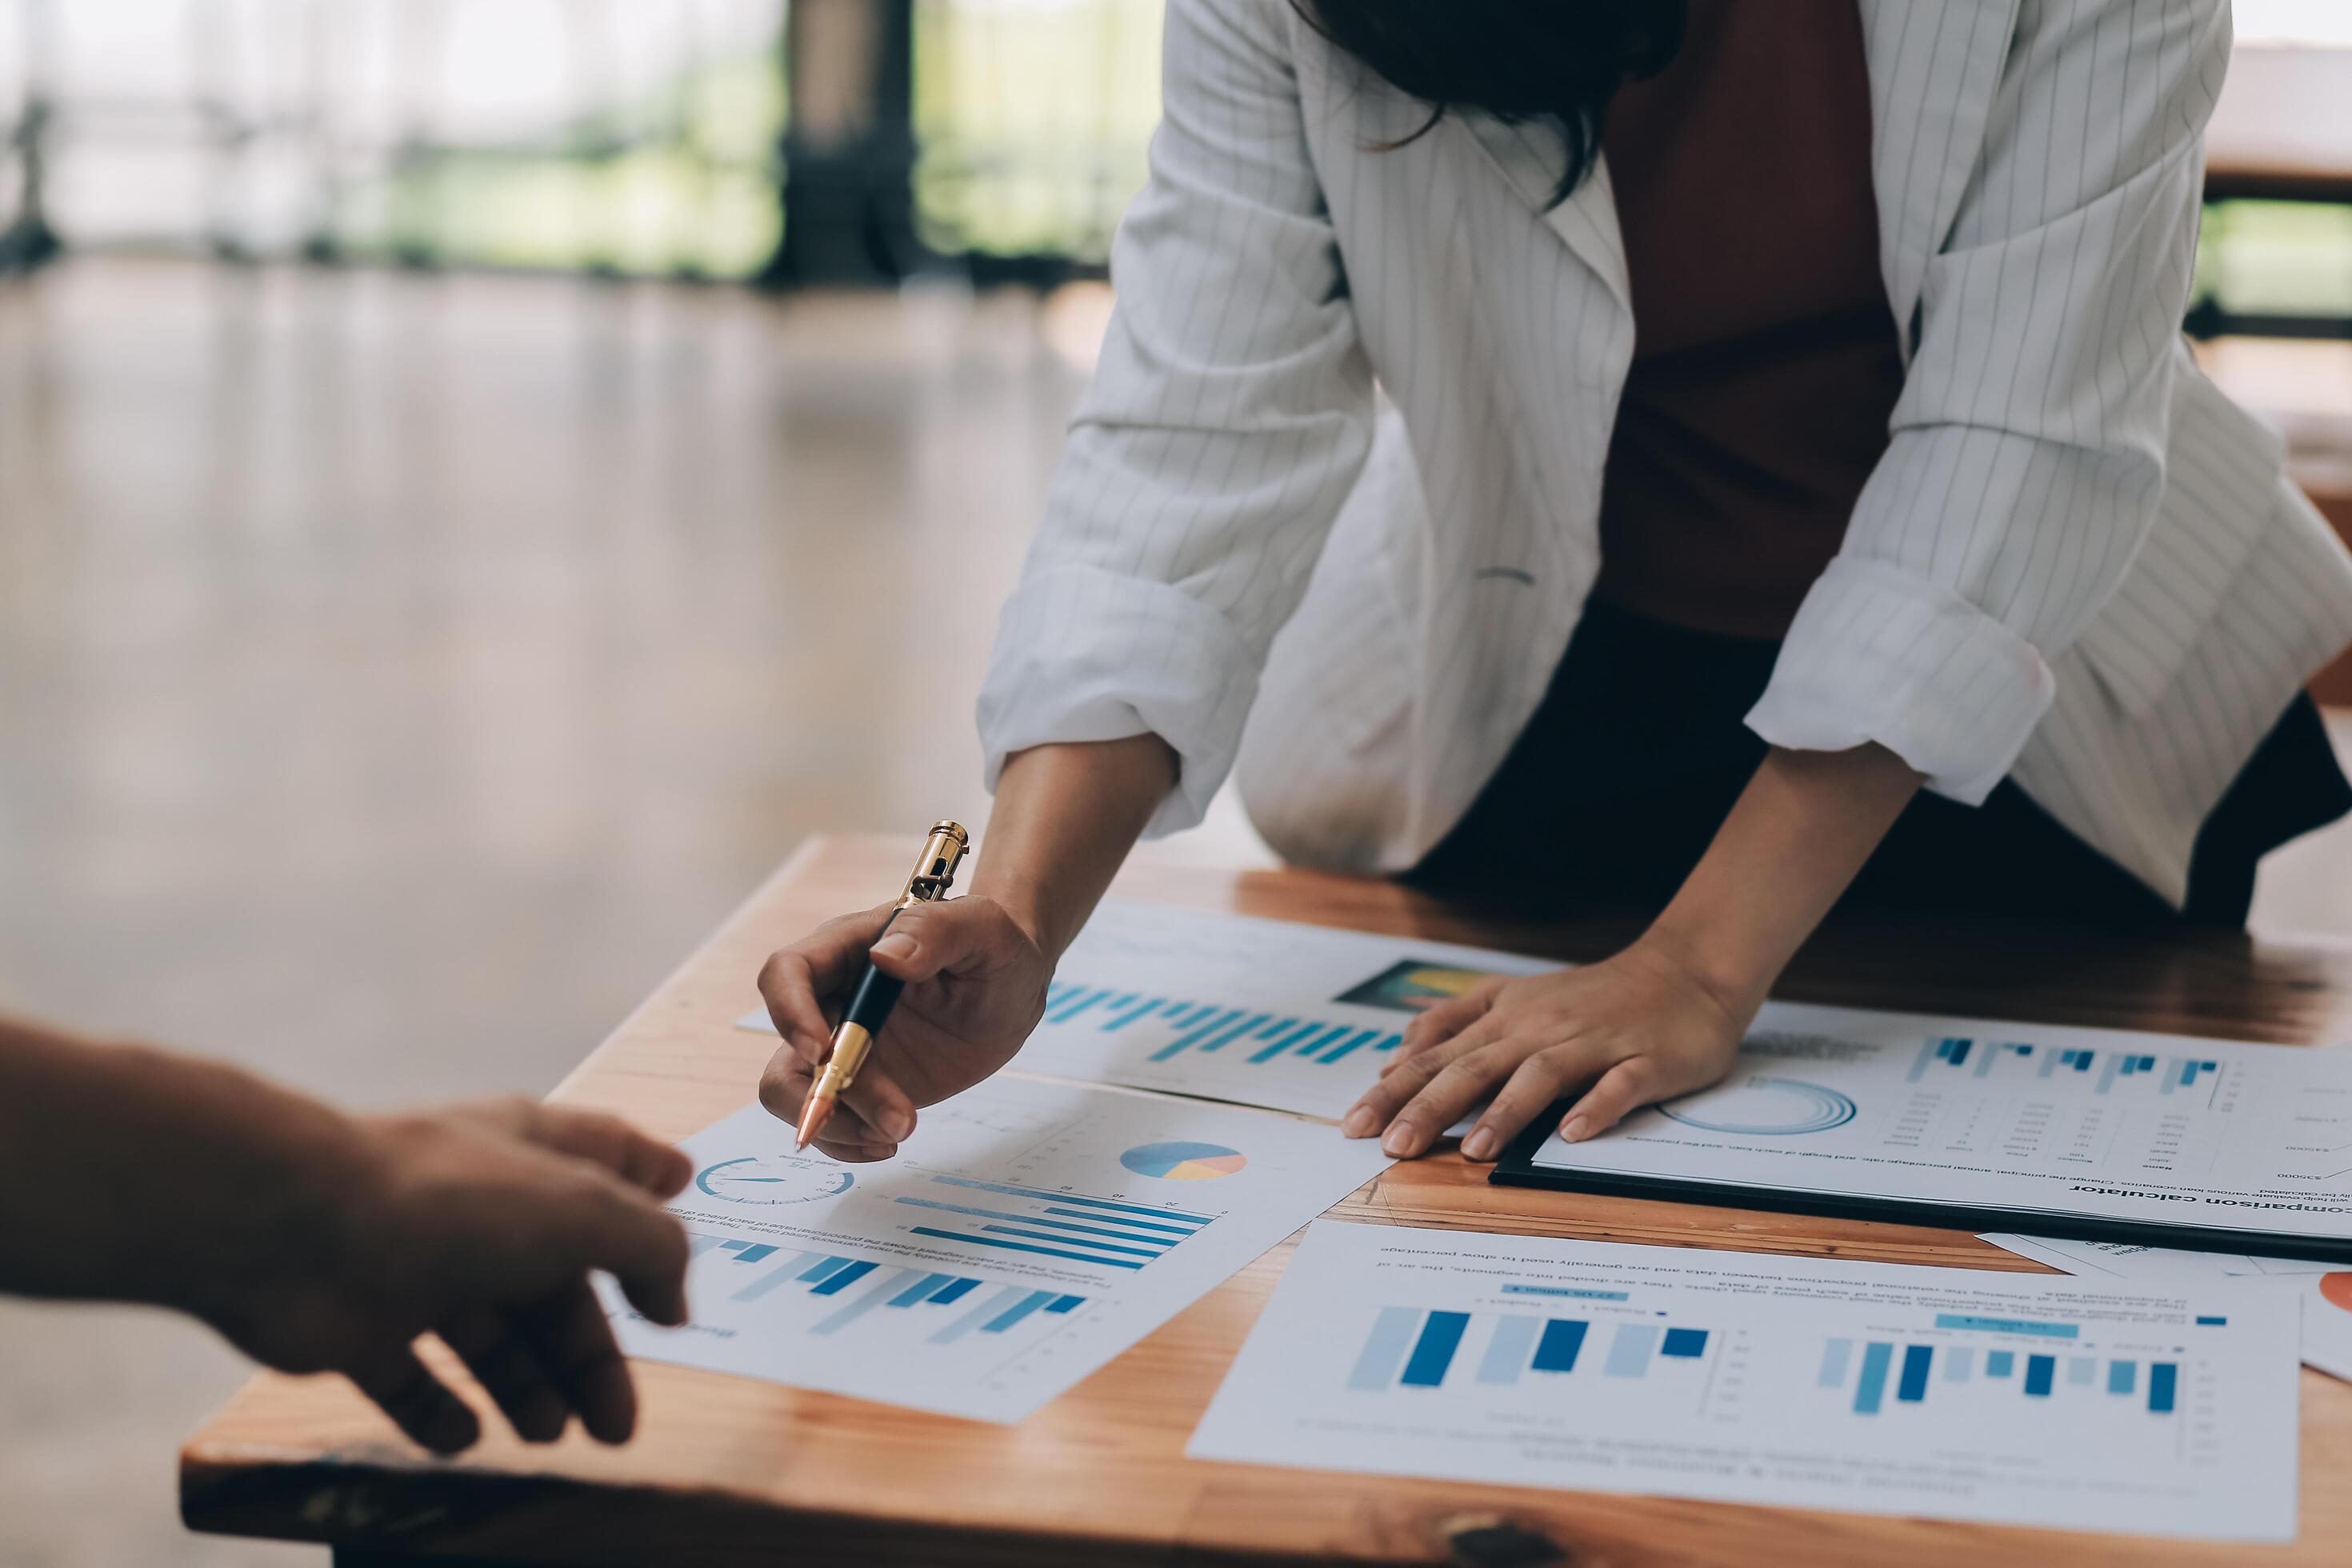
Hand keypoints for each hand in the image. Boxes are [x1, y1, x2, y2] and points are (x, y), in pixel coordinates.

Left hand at [195, 1097, 691, 1453]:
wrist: (289, 1230)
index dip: (649, 1176)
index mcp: (532, 1154)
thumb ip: (650, 1247)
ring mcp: (418, 1269)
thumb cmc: (449, 1201)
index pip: (605, 1156)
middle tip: (618, 1423)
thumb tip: (675, 1298)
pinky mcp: (361, 1328)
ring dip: (529, 1389)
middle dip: (592, 1355)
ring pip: (492, 1339)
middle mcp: (481, 1209)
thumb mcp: (581, 1210)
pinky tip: (465, 1434)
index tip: (686, 1194)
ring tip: (548, 1430)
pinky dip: (442, 1413)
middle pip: (556, 1285)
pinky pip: (412, 1380)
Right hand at [756, 896, 1052, 1160]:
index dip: (789, 1011)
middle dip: (825, 1093)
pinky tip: (892, 1138)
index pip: (787, 972)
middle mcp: (832, 997)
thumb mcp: (982, 929)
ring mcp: (841, 1045)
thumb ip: (934, 933)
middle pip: (787, 1047)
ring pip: (794, 1092)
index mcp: (850, 947)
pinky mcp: (859, 1084)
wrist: (1011, 992)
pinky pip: (827, 1121)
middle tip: (895, 1120)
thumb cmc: (993, 946)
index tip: (819, 1050)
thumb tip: (884, 956)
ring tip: (899, 1132)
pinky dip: (849, 1142)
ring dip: (836, 1126)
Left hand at [1339, 936, 1754, 1160]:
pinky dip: (1596, 1106)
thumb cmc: (1592, 996)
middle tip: (1392, 1146)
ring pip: (1541, 1075)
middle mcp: (1541, 1029)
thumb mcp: (1513, 999)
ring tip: (1473, 1150)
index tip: (1354, 1124)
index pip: (1438, 1057)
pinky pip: (1619, 1085)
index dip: (1395, 1090)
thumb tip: (1396, 1056)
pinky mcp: (1645, 1060)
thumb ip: (1454, 1022)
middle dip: (1430, 1106)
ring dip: (1506, 1112)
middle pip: (1476, 1067)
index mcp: (1507, 1019)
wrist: (1684, 970)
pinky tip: (1573, 1133)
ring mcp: (1593, 1043)